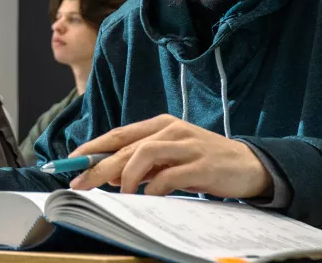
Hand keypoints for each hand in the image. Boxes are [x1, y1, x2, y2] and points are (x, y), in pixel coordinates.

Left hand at [69, 114, 270, 198]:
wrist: (249, 166)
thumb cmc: (203, 163)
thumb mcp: (171, 158)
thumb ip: (144, 163)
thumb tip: (110, 176)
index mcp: (161, 125)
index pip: (119, 134)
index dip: (93, 147)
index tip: (72, 162)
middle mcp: (171, 130)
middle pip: (126, 147)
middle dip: (99, 167)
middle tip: (81, 184)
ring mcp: (187, 145)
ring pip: (144, 154)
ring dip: (126, 177)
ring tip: (122, 194)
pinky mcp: (201, 164)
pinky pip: (169, 175)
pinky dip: (153, 188)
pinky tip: (148, 197)